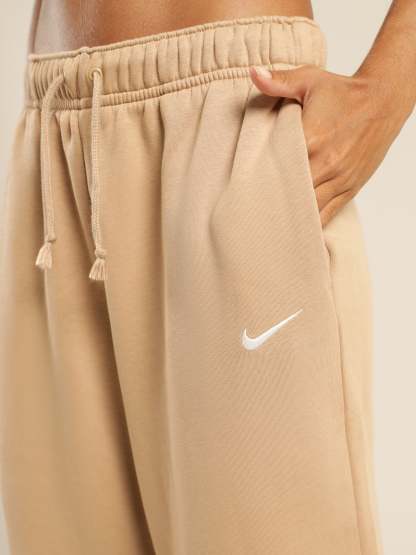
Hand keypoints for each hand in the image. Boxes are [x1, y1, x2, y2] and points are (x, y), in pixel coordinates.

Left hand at [250, 65, 408, 225]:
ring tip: (268, 231)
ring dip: (290, 222)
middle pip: (292, 198)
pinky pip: (328, 216)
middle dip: (271, 209)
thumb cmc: (343, 92)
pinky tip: (295, 234)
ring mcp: (339, 180)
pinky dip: (311, 226)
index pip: (279, 171)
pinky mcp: (349, 189)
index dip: (259, 186)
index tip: (242, 195)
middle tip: (249, 220)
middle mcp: (326, 165)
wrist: (383, 100)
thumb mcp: (310, 80)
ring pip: (310, 214)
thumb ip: (279, 81)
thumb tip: (253, 74)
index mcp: (312, 140)